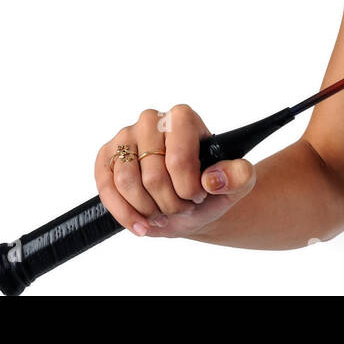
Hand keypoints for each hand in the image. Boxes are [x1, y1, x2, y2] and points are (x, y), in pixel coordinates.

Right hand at [95, 104, 256, 238]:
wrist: (190, 202)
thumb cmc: (211, 187)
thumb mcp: (238, 182)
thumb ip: (238, 176)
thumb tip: (212, 179)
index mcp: (182, 118)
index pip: (178, 159)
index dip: (188, 188)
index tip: (198, 196)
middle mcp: (150, 121)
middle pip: (152, 175)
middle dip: (169, 203)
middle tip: (182, 207)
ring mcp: (124, 137)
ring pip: (126, 182)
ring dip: (147, 209)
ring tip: (163, 213)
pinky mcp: (106, 158)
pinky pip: (106, 188)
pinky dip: (124, 214)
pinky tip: (142, 225)